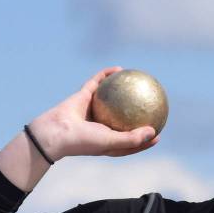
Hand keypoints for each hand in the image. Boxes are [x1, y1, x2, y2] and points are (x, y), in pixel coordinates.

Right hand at [28, 68, 160, 160]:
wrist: (55, 132)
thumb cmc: (84, 141)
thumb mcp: (112, 143)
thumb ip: (133, 138)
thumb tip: (154, 131)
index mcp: (108, 141)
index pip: (130, 141)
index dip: (144, 137)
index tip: (157, 132)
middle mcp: (101, 126)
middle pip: (123, 118)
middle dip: (135, 112)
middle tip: (150, 105)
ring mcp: (93, 110)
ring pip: (111, 99)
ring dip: (123, 90)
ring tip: (137, 83)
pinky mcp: (84, 96)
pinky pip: (98, 83)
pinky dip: (106, 75)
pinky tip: (120, 69)